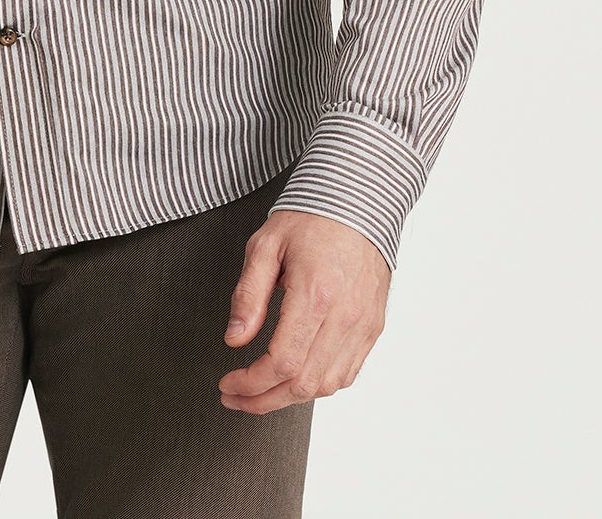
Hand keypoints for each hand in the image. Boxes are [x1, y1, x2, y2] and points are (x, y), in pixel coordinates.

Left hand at [218, 208, 389, 413]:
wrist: (358, 202)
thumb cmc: (312, 219)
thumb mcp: (265, 246)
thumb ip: (248, 295)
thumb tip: (235, 339)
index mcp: (315, 294)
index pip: (282, 363)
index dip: (250, 383)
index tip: (228, 384)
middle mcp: (344, 316)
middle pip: (303, 384)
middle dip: (263, 400)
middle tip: (237, 397)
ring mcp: (362, 325)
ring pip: (327, 386)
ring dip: (290, 398)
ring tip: (262, 392)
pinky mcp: (372, 327)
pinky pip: (347, 373)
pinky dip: (319, 385)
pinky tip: (296, 379)